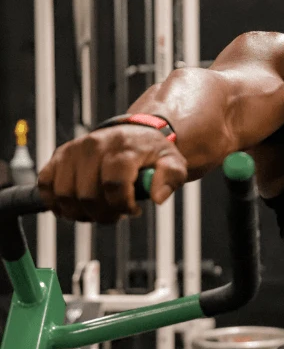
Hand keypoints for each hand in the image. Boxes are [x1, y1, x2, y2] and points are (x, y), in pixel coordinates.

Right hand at [38, 126, 187, 222]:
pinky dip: (56, 203)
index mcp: (124, 147)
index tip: (134, 210)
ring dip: (80, 213)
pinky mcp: (60, 155)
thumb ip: (170, 178)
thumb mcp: (174, 163)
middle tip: (117, 214)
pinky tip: (75, 208)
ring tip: (98, 211)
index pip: (114, 184)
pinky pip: (46, 184)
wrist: (136, 134)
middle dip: (103, 214)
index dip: (123, 206)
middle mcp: (95, 145)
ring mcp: (74, 150)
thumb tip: (157, 197)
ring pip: (65, 194)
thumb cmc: (154, 154)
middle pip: (88, 195)